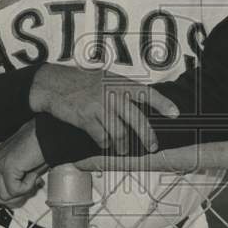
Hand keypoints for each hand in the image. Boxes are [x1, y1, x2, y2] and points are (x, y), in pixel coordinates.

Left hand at [0, 120, 47, 207]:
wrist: (47, 134)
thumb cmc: (38, 148)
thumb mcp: (21, 167)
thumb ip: (13, 181)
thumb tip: (16, 199)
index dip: (5, 195)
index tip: (21, 189)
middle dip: (13, 198)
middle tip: (27, 187)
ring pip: (4, 197)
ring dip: (22, 192)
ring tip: (32, 178)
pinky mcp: (7, 167)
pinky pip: (15, 191)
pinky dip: (28, 187)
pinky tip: (33, 174)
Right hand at [29, 63, 179, 153]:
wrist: (52, 83)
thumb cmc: (79, 81)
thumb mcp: (103, 77)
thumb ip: (119, 89)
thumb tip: (138, 104)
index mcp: (118, 82)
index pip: (146, 92)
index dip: (162, 103)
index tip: (175, 113)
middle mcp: (110, 93)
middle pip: (136, 119)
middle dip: (147, 136)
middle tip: (152, 147)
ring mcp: (98, 106)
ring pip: (119, 133)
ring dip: (123, 145)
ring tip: (124, 150)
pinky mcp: (85, 118)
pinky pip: (102, 137)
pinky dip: (105, 144)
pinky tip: (105, 144)